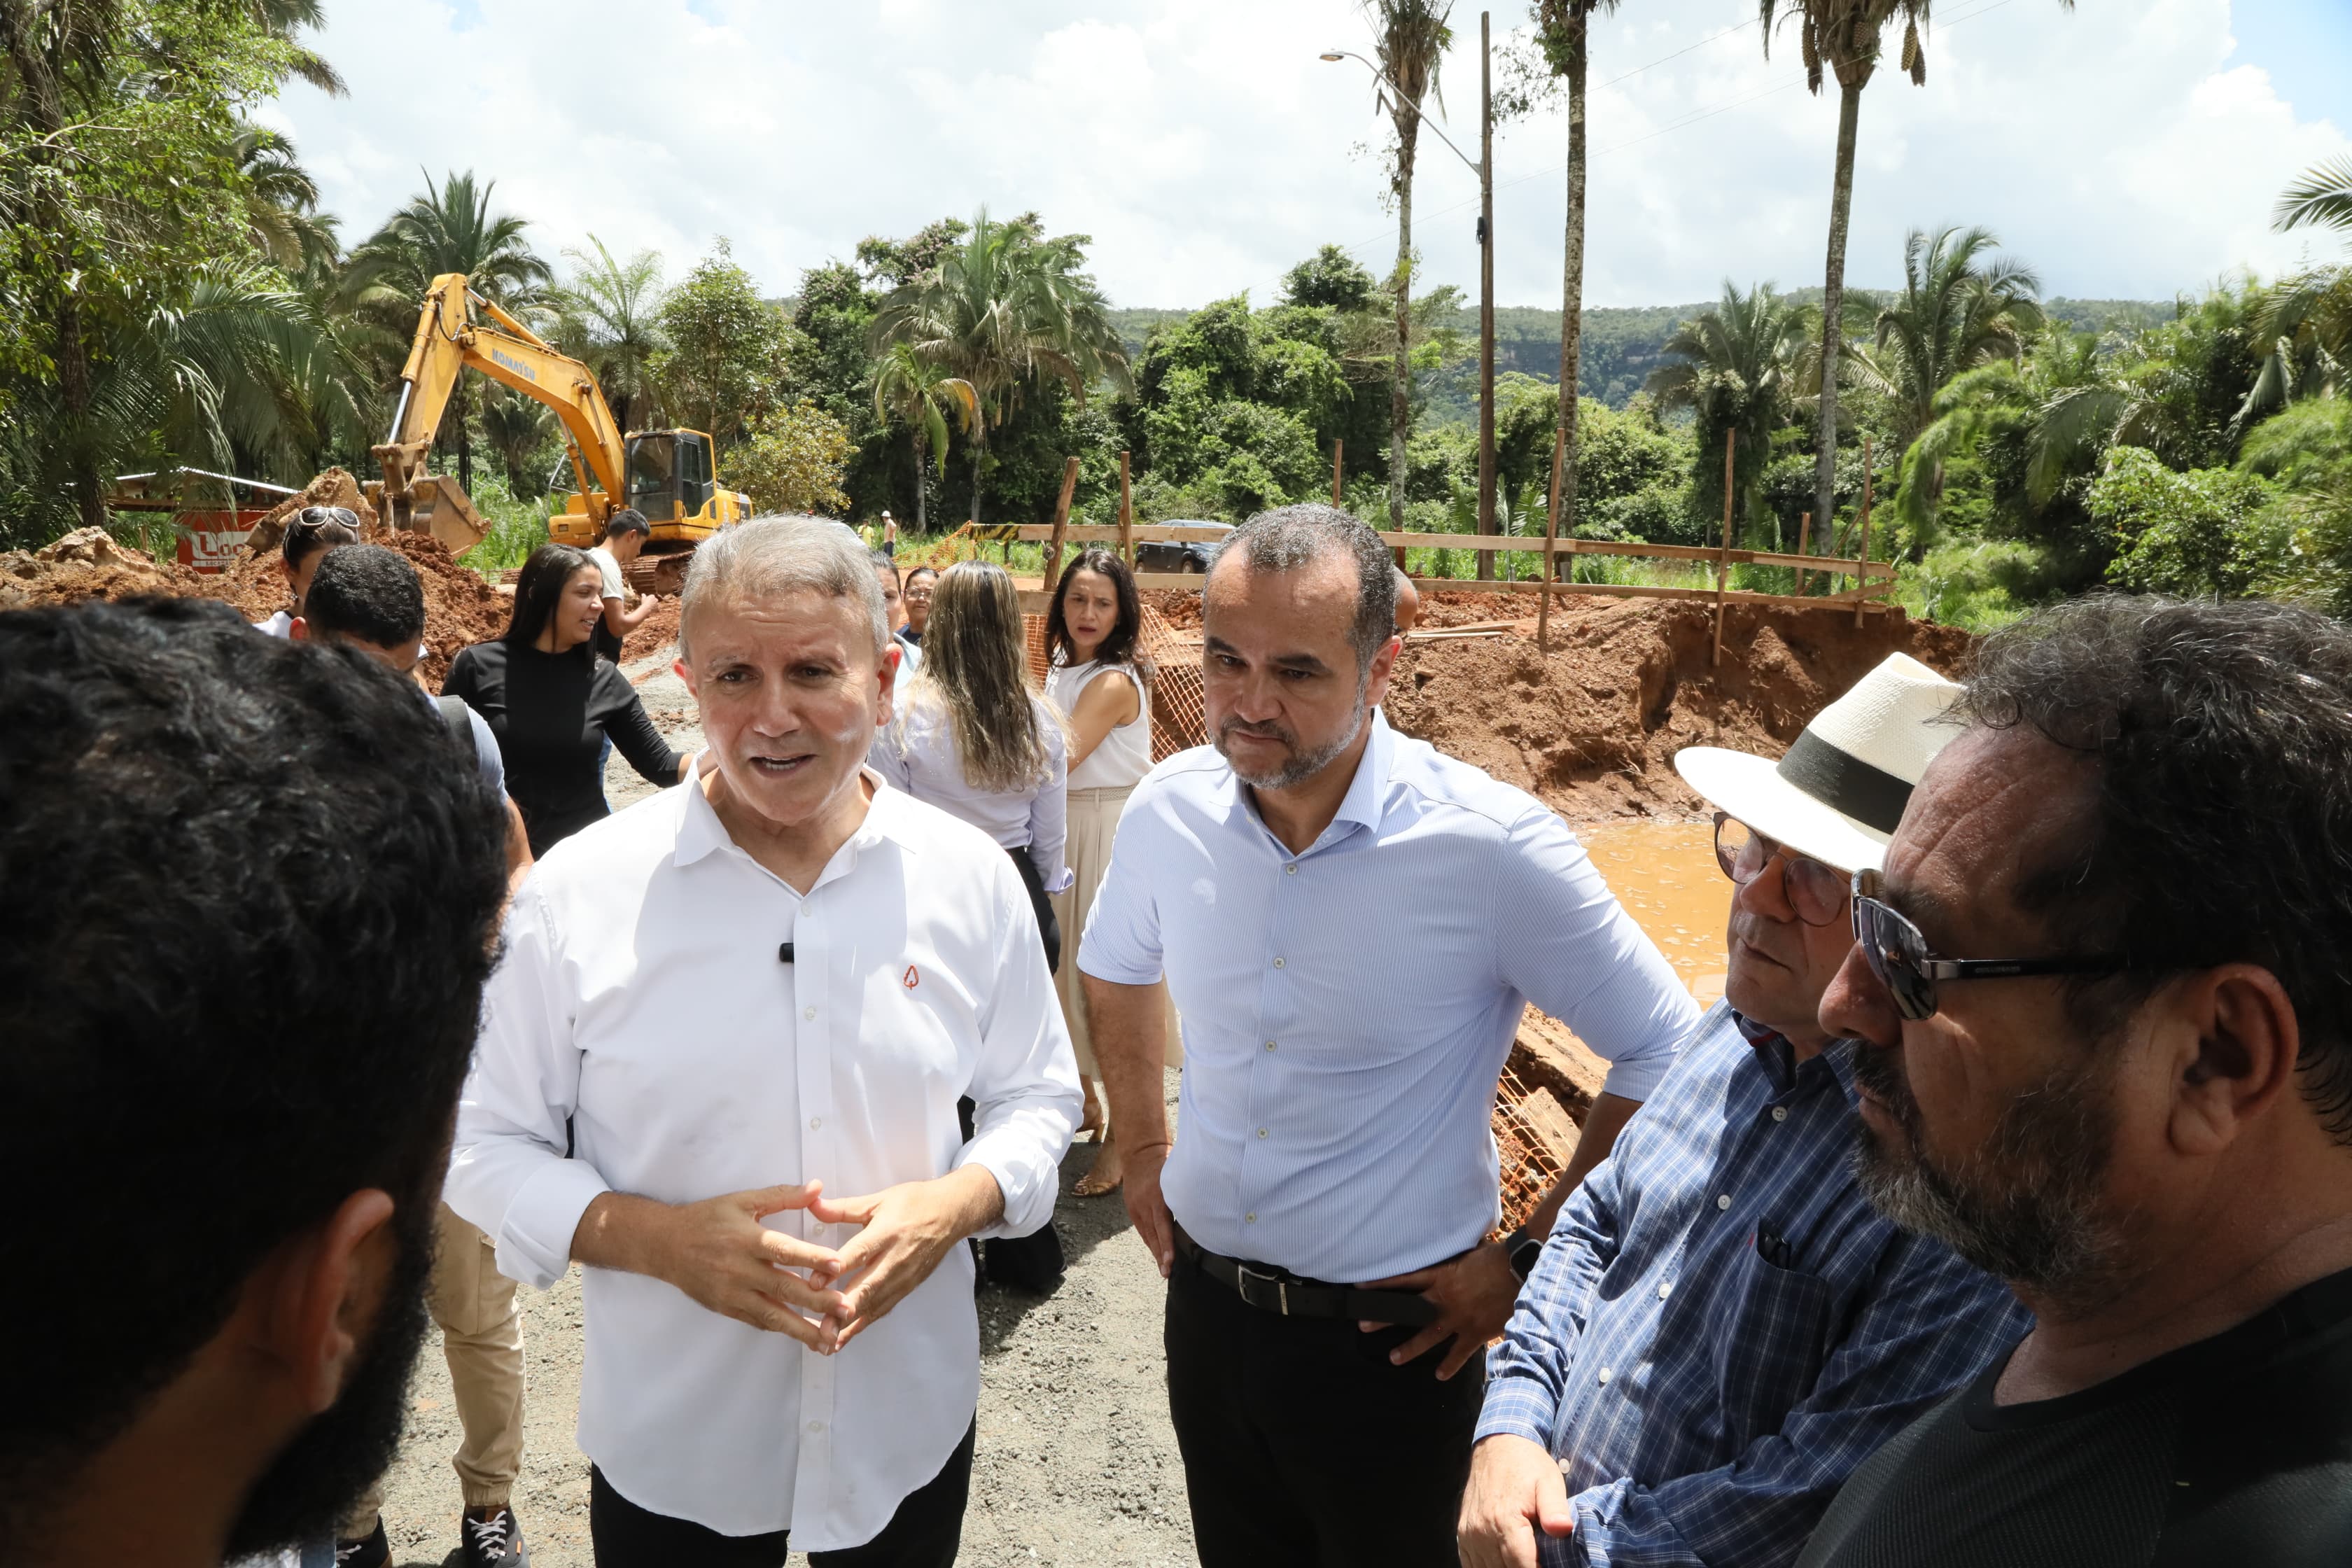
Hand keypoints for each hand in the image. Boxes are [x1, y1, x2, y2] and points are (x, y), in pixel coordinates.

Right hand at [613, 1182, 846, 1350]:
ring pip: (773, 1314)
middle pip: (784, 1287)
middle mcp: (740, 1269)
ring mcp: (732, 1293)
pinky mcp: (726, 1308)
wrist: (665, 1246)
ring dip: (803, 1327)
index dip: (812, 1258)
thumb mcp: (742, 1201)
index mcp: (746, 1239)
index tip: (839, 1265)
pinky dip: (781, 1329)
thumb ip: (782, 1196)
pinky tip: (803, 1336)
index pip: (784, 1250)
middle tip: (847, 1308)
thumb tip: (817, 1188)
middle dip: (817, 1301)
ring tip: (830, 1338)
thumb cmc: (707, 1219)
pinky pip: (758, 1321)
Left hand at [808, 1165, 1001, 1347]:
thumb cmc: (914, 1203)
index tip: (814, 1284)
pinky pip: (883, 1309)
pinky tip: (845, 1337)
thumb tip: (812, 1206)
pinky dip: (863, 1324)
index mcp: (886, 1232)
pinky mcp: (907, 1288)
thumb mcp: (878, 1200)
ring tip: (827, 1341)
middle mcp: (894, 1258)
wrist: (950, 1214)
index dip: (836, 1269)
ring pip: (874, 1304)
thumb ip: (843, 1208)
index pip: (858, 1253)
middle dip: (843, 1309)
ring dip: (851, 1324)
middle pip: (867, 1287)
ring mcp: (903, 1277)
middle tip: (821, 1327)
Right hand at [1122, 1140, 1174, 1277]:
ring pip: (1146, 1235)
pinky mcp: (1132, 1209)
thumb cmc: (1165, 1162)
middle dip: (1160, 1256)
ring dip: (1155, 1252)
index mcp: (1157, 1197)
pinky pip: (1142, 1229)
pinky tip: (1156, 1252)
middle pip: (1153, 1235)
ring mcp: (1136, 1207)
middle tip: (1167, 1273)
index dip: (1166, 1245)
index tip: (1169, 1262)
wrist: (1140, 1152)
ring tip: (1163, 1269)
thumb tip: (1201, 1212)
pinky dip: (1150, 1241)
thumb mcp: (1176, 1176)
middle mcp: (1144, 1204)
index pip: (1162, 1226)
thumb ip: (1184, 1195)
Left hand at [1359, 1239, 1522, 1379]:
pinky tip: (1439, 1375)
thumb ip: (1450, 1263)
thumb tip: (1441, 1260)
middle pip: (1409, 1311)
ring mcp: (1459, 1318)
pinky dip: (1449, 1365)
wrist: (1519, 1270)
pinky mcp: (1475, 1332)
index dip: (1381, 1285)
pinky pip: (1459, 1353)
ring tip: (1393, 1358)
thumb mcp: (1465, 1254)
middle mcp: (1444, 1298)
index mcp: (1441, 1275)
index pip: (1404, 1280)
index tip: (1361, 1289)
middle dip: (1385, 1319)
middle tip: (1363, 1327)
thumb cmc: (1495, 1257)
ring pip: (1428, 1337)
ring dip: (1410, 1348)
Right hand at [1458, 1434, 1576, 1567]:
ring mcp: (1470, 1533)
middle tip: (1541, 1562)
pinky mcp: (1463, 1533)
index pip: (1522, 1566)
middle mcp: (1482, 1529)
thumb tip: (1563, 1529)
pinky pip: (1471, 1564)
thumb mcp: (1549, 1482)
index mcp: (1505, 1519)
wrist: (1498, 1445)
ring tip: (1524, 1561)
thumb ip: (1555, 1508)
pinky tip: (1503, 1563)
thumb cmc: (1527, 1464)